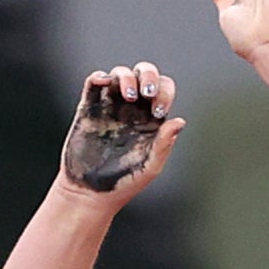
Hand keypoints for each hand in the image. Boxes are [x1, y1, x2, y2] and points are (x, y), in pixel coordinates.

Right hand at [61, 62, 181, 200]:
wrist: (89, 194)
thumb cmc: (123, 185)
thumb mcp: (150, 167)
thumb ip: (164, 144)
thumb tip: (180, 121)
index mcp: (150, 120)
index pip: (163, 90)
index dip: (164, 92)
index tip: (158, 110)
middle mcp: (131, 109)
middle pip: (143, 74)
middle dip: (147, 75)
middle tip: (146, 92)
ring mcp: (109, 107)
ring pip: (120, 74)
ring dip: (125, 76)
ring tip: (128, 95)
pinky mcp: (88, 110)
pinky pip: (93, 84)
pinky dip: (99, 76)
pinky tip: (104, 82)